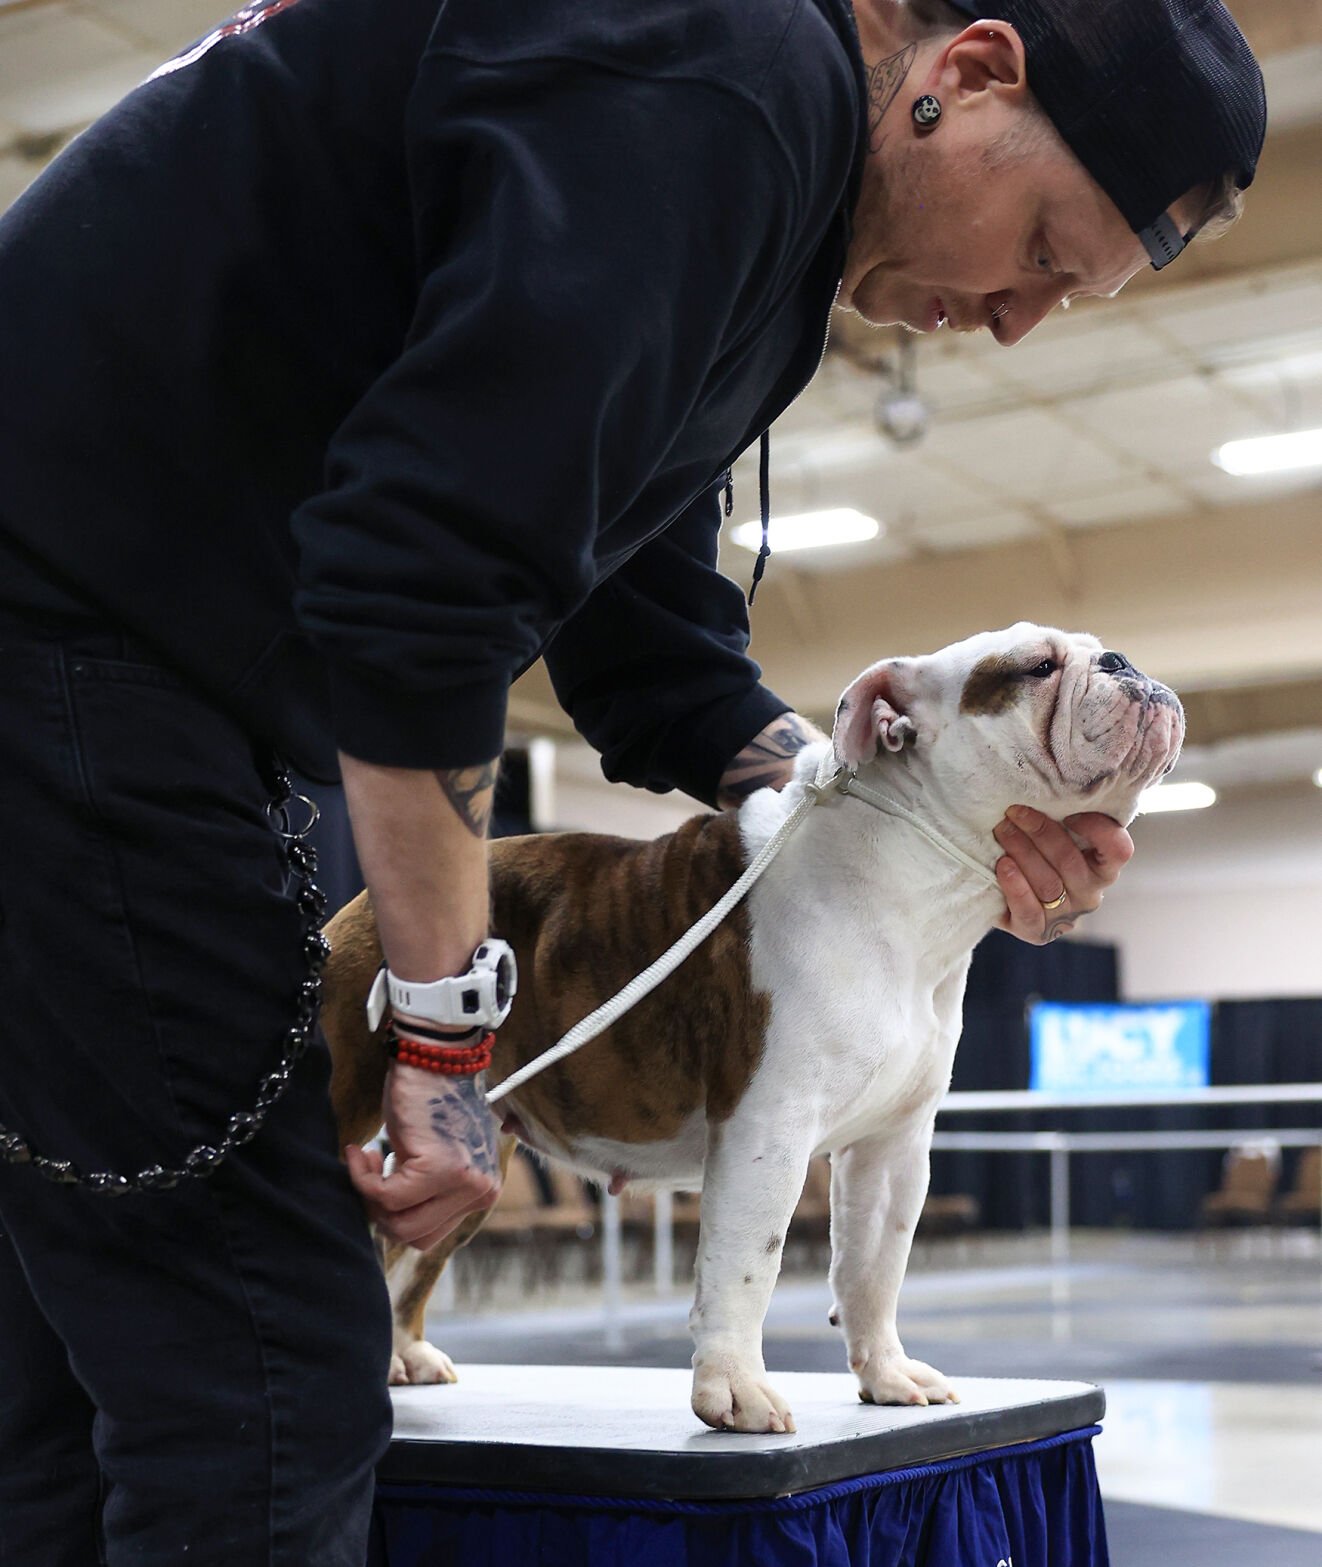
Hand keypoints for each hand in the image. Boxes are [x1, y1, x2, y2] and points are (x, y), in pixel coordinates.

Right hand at [345, 1061, 501, 1249]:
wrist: (434, 1058)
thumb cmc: (431, 1101)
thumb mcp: (442, 1156)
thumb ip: (433, 1192)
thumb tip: (395, 1222)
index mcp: (482, 1192)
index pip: (429, 1235)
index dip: (395, 1214)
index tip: (382, 1180)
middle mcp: (481, 1191)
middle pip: (414, 1236)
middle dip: (380, 1210)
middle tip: (372, 1170)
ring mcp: (463, 1182)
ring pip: (398, 1222)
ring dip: (371, 1195)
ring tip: (368, 1158)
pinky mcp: (438, 1168)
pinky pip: (386, 1195)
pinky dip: (363, 1178)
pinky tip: (361, 1151)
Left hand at [991, 806, 1133, 944]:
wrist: (1008, 895)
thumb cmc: (1038, 853)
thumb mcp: (1058, 834)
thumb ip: (1064, 817)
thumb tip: (1049, 782)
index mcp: (1103, 867)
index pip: (1119, 851)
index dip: (1098, 830)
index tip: (1069, 813)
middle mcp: (1089, 894)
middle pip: (1070, 862)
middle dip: (1040, 832)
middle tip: (1015, 812)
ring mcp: (1064, 916)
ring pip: (1048, 884)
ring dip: (1022, 852)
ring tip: (1002, 830)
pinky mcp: (1036, 931)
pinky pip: (1029, 913)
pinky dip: (1016, 887)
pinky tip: (1003, 865)